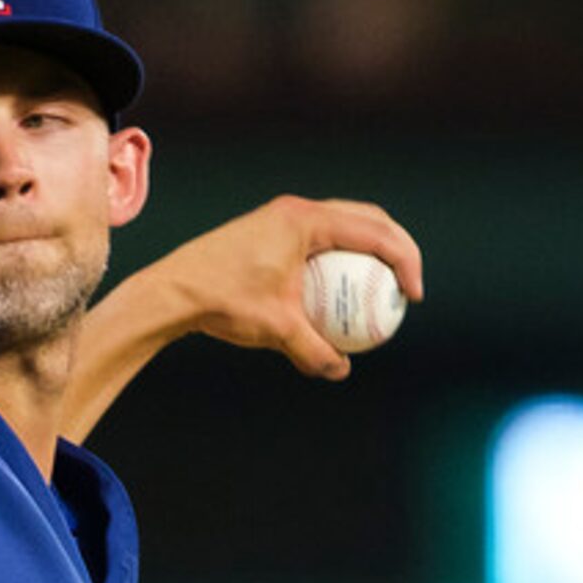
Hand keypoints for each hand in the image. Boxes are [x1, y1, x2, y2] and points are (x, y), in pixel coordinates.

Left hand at [159, 195, 425, 380]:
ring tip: (380, 287)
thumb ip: (314, 350)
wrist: (171, 291)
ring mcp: (281, 218)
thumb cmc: (223, 302)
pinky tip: (338, 295)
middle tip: (407, 286)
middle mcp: (296, 211)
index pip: (375, 232)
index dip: (405, 261)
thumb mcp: (275, 329)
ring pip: (342, 226)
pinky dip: (337, 260)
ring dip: (367, 250)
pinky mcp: (269, 230)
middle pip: (367, 219)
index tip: (412, 296)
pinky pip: (317, 241)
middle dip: (396, 248)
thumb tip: (341, 371)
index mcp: (306, 221)